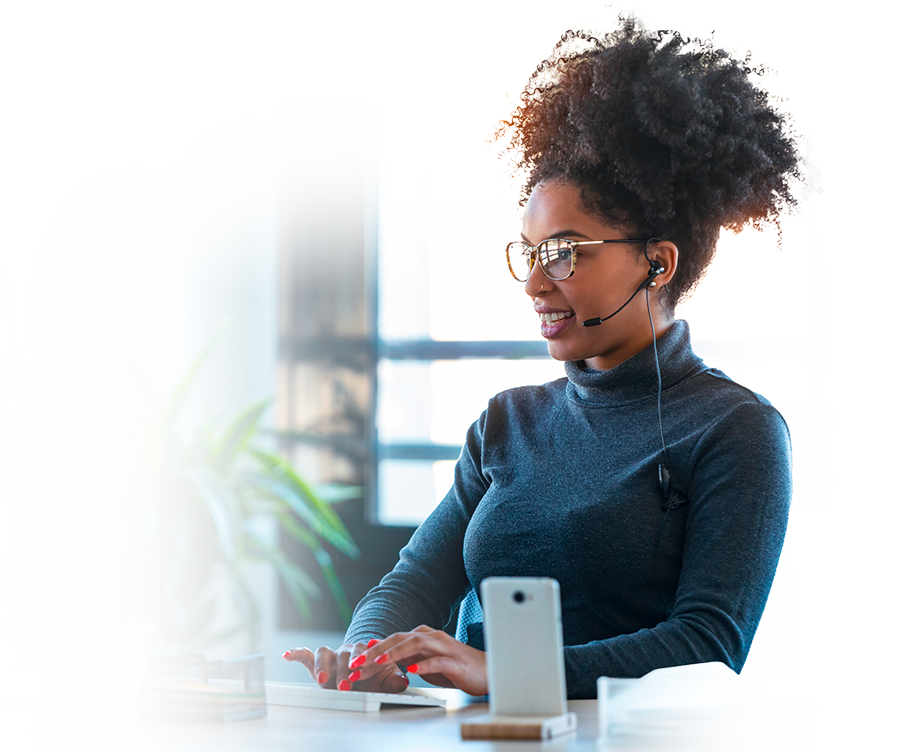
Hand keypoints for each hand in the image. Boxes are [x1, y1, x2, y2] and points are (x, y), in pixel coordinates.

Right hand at [282, 642, 407, 693]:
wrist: (363, 673)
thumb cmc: (374, 676)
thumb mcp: (386, 679)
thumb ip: (394, 680)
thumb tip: (402, 681)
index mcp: (365, 651)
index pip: (364, 653)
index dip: (362, 664)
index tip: (361, 675)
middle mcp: (347, 650)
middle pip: (344, 655)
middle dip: (344, 669)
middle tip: (346, 684)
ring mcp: (332, 655)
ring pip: (325, 653)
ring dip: (323, 666)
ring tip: (322, 679)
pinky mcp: (317, 661)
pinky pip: (306, 653)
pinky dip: (297, 653)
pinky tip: (288, 655)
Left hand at [350, 625, 487, 696]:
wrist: (486, 671)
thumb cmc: (456, 666)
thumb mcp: (426, 660)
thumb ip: (407, 655)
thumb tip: (381, 652)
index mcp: (424, 636)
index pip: (393, 639)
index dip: (373, 649)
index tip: (355, 661)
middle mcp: (432, 637)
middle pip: (400, 638)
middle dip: (377, 650)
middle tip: (358, 661)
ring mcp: (444, 647)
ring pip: (416, 644)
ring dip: (395, 652)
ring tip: (379, 662)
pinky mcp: (455, 661)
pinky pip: (437, 661)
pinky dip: (422, 665)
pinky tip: (410, 671)